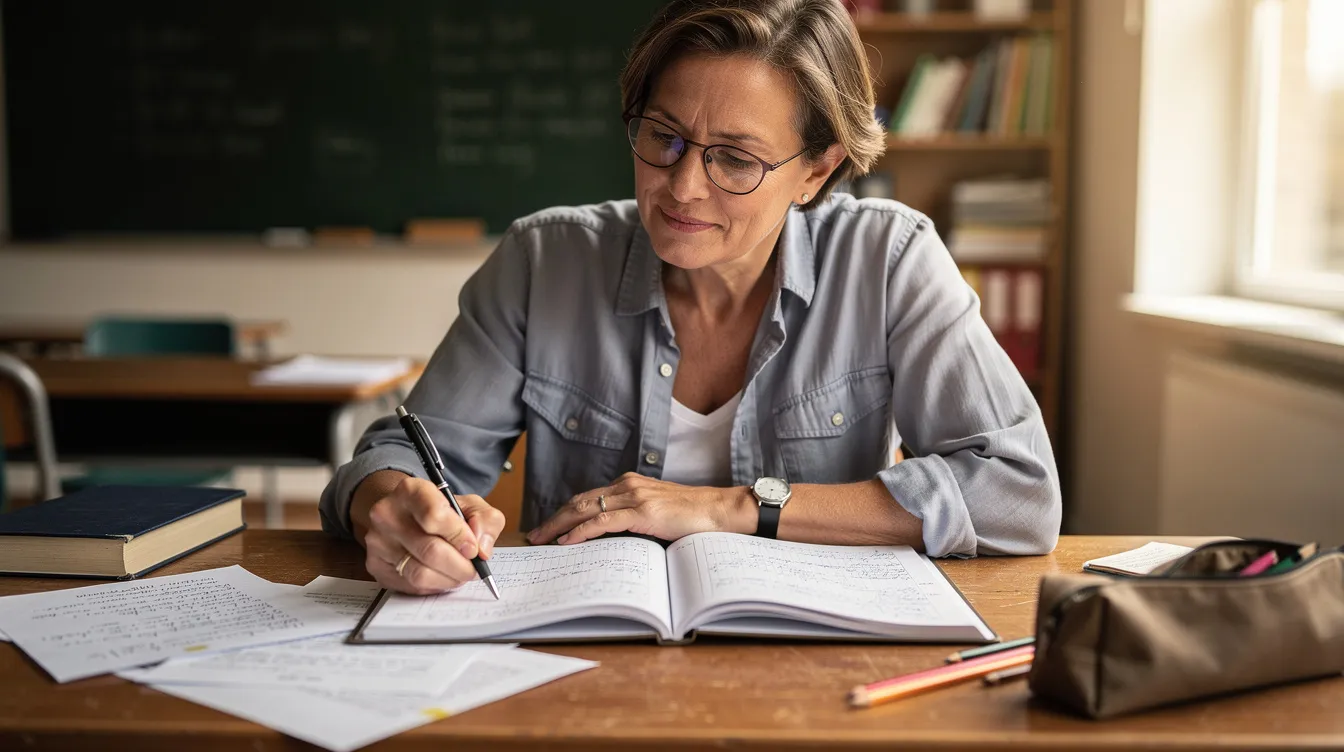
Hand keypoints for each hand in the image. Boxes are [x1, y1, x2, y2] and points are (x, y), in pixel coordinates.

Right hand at [359, 474, 505, 594]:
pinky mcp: (375, 565)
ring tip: (459, 574)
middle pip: (430, 550)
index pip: (434, 516)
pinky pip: (410, 586)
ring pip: (420, 573)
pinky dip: (433, 586)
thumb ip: (485, 520)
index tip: (473, 549)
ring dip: (448, 580)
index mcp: (411, 491)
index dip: (459, 536)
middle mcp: (387, 514)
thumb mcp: (469, 505)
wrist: (405, 515)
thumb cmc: (440, 510)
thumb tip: (482, 548)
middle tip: (473, 570)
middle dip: (460, 566)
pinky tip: (441, 577)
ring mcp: (378, 541)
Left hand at [526, 472, 755, 544]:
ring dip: (559, 525)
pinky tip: (567, 541)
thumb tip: (612, 538)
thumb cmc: (694, 516)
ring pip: (584, 509)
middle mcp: (628, 485)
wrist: (720, 510)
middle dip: (553, 519)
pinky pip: (602, 522)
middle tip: (534, 535)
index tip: (549, 527)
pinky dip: (580, 532)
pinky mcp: (641, 511)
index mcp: (630, 484)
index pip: (588, 498)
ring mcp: (634, 496)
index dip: (565, 512)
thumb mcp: (658, 513)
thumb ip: (635, 518)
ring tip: (542, 539)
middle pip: (579, 501)